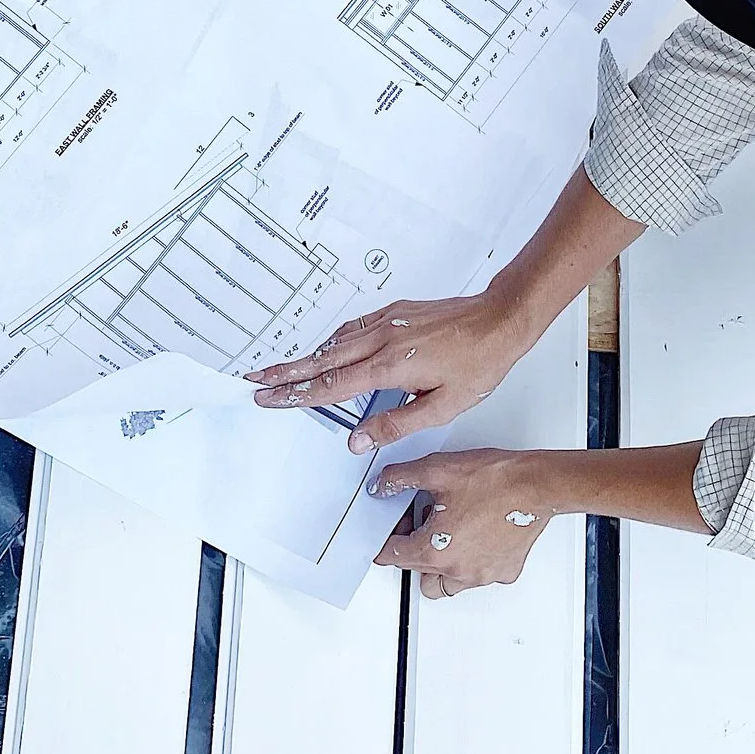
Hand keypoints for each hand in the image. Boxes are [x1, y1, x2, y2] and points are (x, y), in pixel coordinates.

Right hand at [246, 286, 544, 451]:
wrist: (500, 318)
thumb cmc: (478, 363)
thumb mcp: (443, 407)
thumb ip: (396, 424)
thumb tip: (356, 440)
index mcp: (389, 367)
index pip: (331, 385)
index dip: (296, 394)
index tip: (268, 397)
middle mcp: (381, 340)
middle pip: (321, 359)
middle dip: (285, 371)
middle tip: (254, 378)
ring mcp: (387, 322)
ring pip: (335, 342)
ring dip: (305, 356)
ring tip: (281, 368)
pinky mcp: (395, 313)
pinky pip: (353, 328)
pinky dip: (333, 340)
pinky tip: (328, 348)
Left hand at [370, 451, 558, 597]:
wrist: (538, 484)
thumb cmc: (496, 480)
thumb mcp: (437, 470)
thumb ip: (401, 479)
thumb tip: (383, 485)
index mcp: (434, 550)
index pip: (392, 556)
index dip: (384, 539)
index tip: (386, 531)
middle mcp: (457, 570)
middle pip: (418, 573)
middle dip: (412, 550)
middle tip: (417, 524)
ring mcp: (482, 574)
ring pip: (447, 583)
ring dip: (439, 565)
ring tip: (444, 535)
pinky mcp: (504, 570)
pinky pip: (478, 576)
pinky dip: (471, 561)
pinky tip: (474, 536)